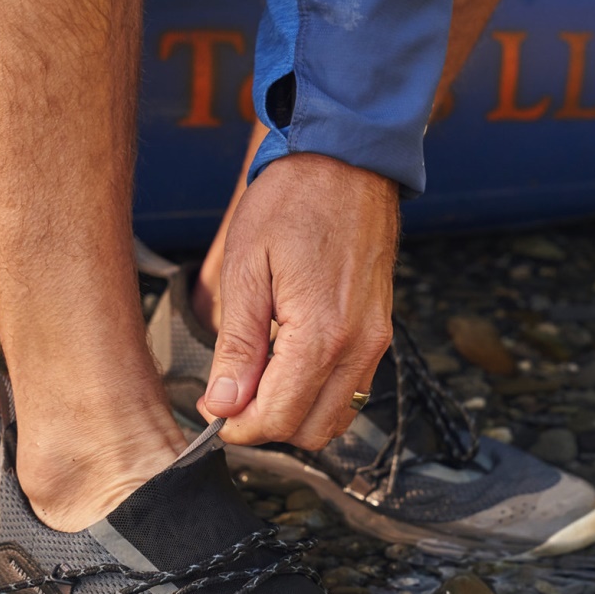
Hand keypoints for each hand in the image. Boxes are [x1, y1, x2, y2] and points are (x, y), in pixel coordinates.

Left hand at [198, 153, 398, 448]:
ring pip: (336, 419)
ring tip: (258, 383)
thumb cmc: (292, 202)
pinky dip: (318, 397)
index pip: (278, 418)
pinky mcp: (380, 335)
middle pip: (311, 431)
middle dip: (266, 427)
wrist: (348, 162)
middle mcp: (358, 348)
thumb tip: (225, 402)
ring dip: (294, 416)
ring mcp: (375, 344)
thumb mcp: (246, 271)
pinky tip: (288, 368)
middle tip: (232, 399)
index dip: (238, 427)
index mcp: (321, 335)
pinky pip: (351, 392)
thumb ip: (237, 347)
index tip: (214, 412)